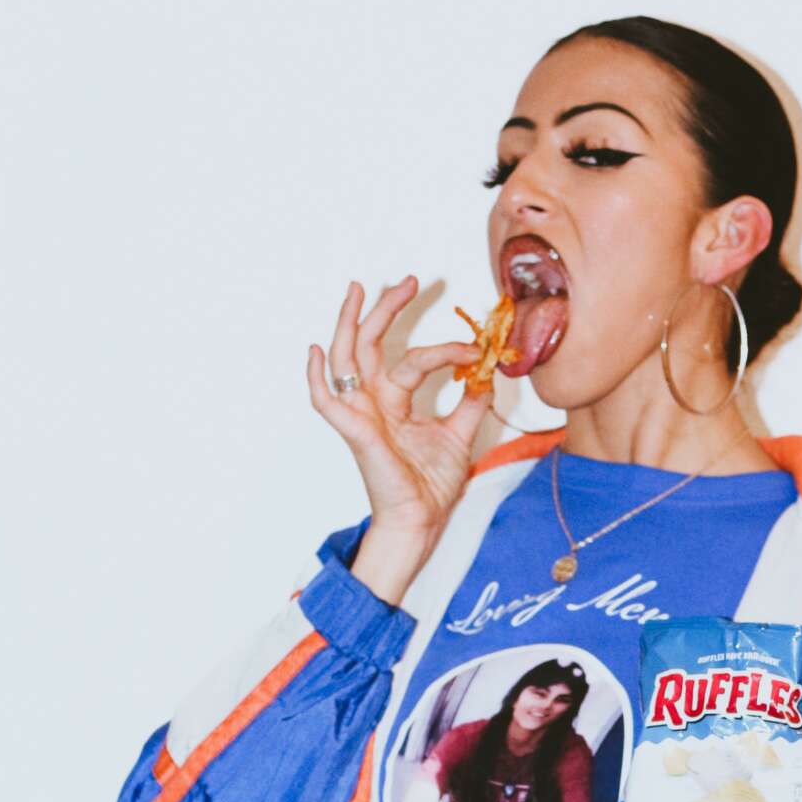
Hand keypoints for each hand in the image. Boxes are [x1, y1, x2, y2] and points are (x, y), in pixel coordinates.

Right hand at [305, 277, 493, 560]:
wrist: (423, 520)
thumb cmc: (431, 484)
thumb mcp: (460, 434)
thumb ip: (471, 402)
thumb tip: (487, 371)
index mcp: (395, 401)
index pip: (413, 358)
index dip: (444, 348)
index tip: (476, 346)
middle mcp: (374, 402)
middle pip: (371, 343)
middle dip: (387, 309)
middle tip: (408, 281)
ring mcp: (361, 414)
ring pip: (346, 358)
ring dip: (350, 321)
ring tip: (359, 289)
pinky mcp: (355, 431)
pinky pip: (325, 401)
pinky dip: (316, 377)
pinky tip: (315, 351)